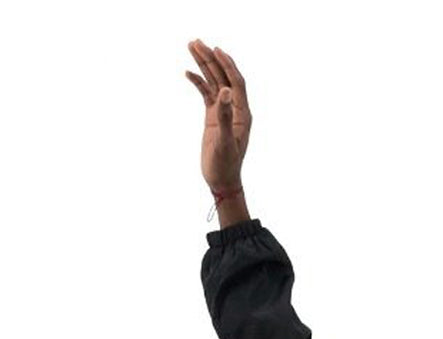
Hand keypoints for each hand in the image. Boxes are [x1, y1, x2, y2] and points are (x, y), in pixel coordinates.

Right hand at [185, 39, 250, 190]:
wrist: (222, 181)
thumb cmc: (226, 165)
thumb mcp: (225, 142)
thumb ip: (224, 116)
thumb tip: (224, 91)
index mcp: (242, 114)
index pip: (236, 82)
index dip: (227, 65)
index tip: (215, 49)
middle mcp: (234, 109)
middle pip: (223, 77)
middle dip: (210, 59)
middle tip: (195, 41)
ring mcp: (223, 112)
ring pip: (213, 83)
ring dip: (203, 65)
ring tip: (191, 46)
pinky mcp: (213, 118)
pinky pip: (205, 95)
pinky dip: (198, 83)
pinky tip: (187, 73)